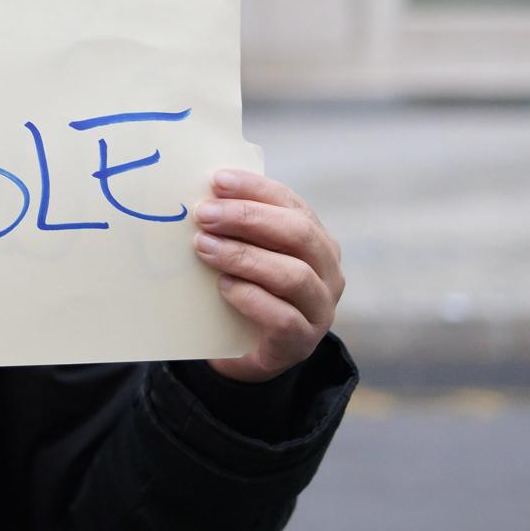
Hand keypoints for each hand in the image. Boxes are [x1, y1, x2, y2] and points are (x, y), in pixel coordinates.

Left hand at [193, 169, 343, 383]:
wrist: (243, 350)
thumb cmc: (242, 287)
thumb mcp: (240, 252)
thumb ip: (232, 227)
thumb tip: (201, 197)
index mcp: (314, 238)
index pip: (290, 203)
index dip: (255, 188)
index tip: (217, 180)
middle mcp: (327, 270)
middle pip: (298, 233)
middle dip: (248, 218)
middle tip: (204, 214)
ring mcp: (319, 308)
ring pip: (294, 275)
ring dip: (244, 256)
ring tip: (204, 247)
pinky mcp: (302, 341)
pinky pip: (283, 318)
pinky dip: (251, 298)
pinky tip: (224, 287)